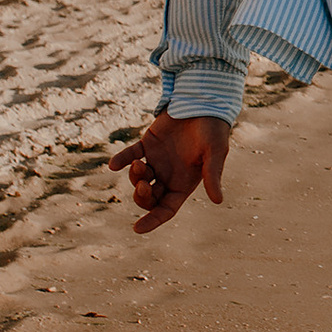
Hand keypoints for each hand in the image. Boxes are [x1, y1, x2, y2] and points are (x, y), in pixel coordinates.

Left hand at [108, 113, 231, 233]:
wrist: (204, 102)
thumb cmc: (213, 130)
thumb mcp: (215, 153)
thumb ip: (213, 175)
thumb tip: (219, 201)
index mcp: (184, 183)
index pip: (167, 209)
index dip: (153, 220)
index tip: (137, 228)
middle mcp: (168, 176)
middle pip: (149, 198)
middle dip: (142, 197)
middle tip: (142, 186)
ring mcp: (156, 161)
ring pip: (138, 178)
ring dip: (134, 176)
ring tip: (139, 164)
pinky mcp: (147, 145)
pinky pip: (129, 155)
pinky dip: (121, 160)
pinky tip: (113, 164)